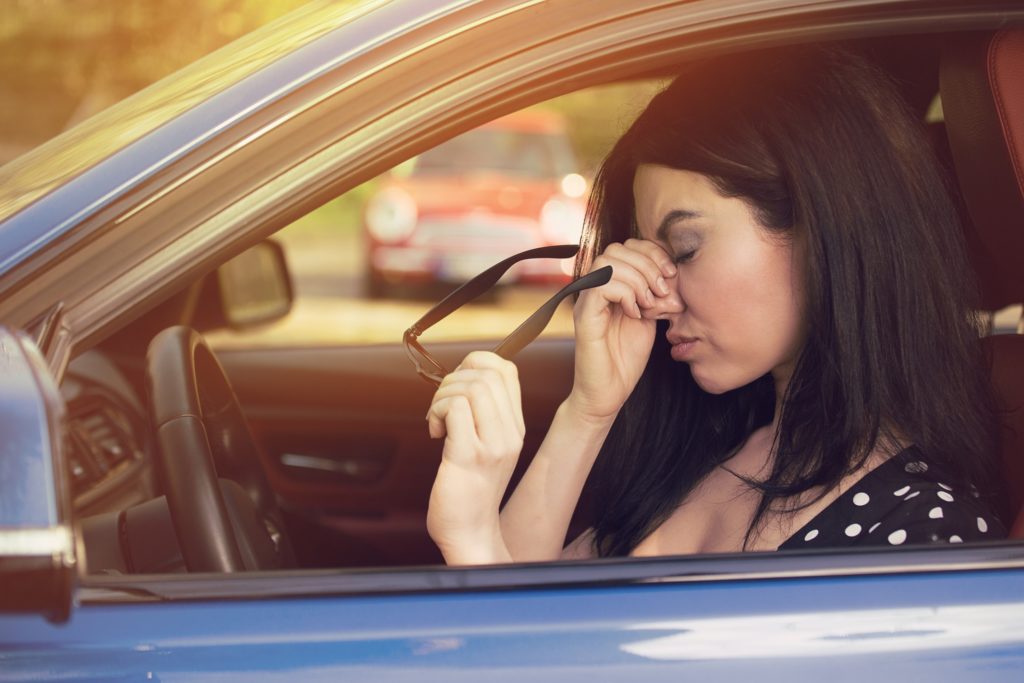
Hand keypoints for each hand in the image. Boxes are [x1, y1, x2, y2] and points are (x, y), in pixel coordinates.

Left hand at [425, 351, 522, 563]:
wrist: (470, 534)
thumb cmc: (469, 490)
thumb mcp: (486, 447)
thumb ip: (482, 416)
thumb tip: (460, 379)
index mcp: (515, 427)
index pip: (506, 370)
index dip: (476, 364)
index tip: (457, 385)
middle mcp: (509, 433)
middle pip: (486, 373)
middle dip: (453, 379)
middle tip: (442, 407)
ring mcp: (492, 445)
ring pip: (469, 387)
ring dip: (442, 397)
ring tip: (438, 421)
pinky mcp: (468, 455)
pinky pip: (454, 408)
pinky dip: (437, 412)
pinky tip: (435, 433)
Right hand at [568, 239, 682, 420]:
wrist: (608, 393)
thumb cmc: (627, 358)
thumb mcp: (651, 318)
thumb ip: (657, 294)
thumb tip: (675, 274)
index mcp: (612, 284)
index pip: (629, 246)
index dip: (653, 253)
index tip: (671, 275)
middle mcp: (596, 287)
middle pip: (618, 248)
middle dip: (648, 264)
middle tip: (663, 291)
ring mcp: (588, 300)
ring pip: (608, 261)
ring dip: (638, 279)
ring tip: (650, 303)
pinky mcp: (584, 316)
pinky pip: (602, 286)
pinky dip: (625, 294)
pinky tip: (636, 314)